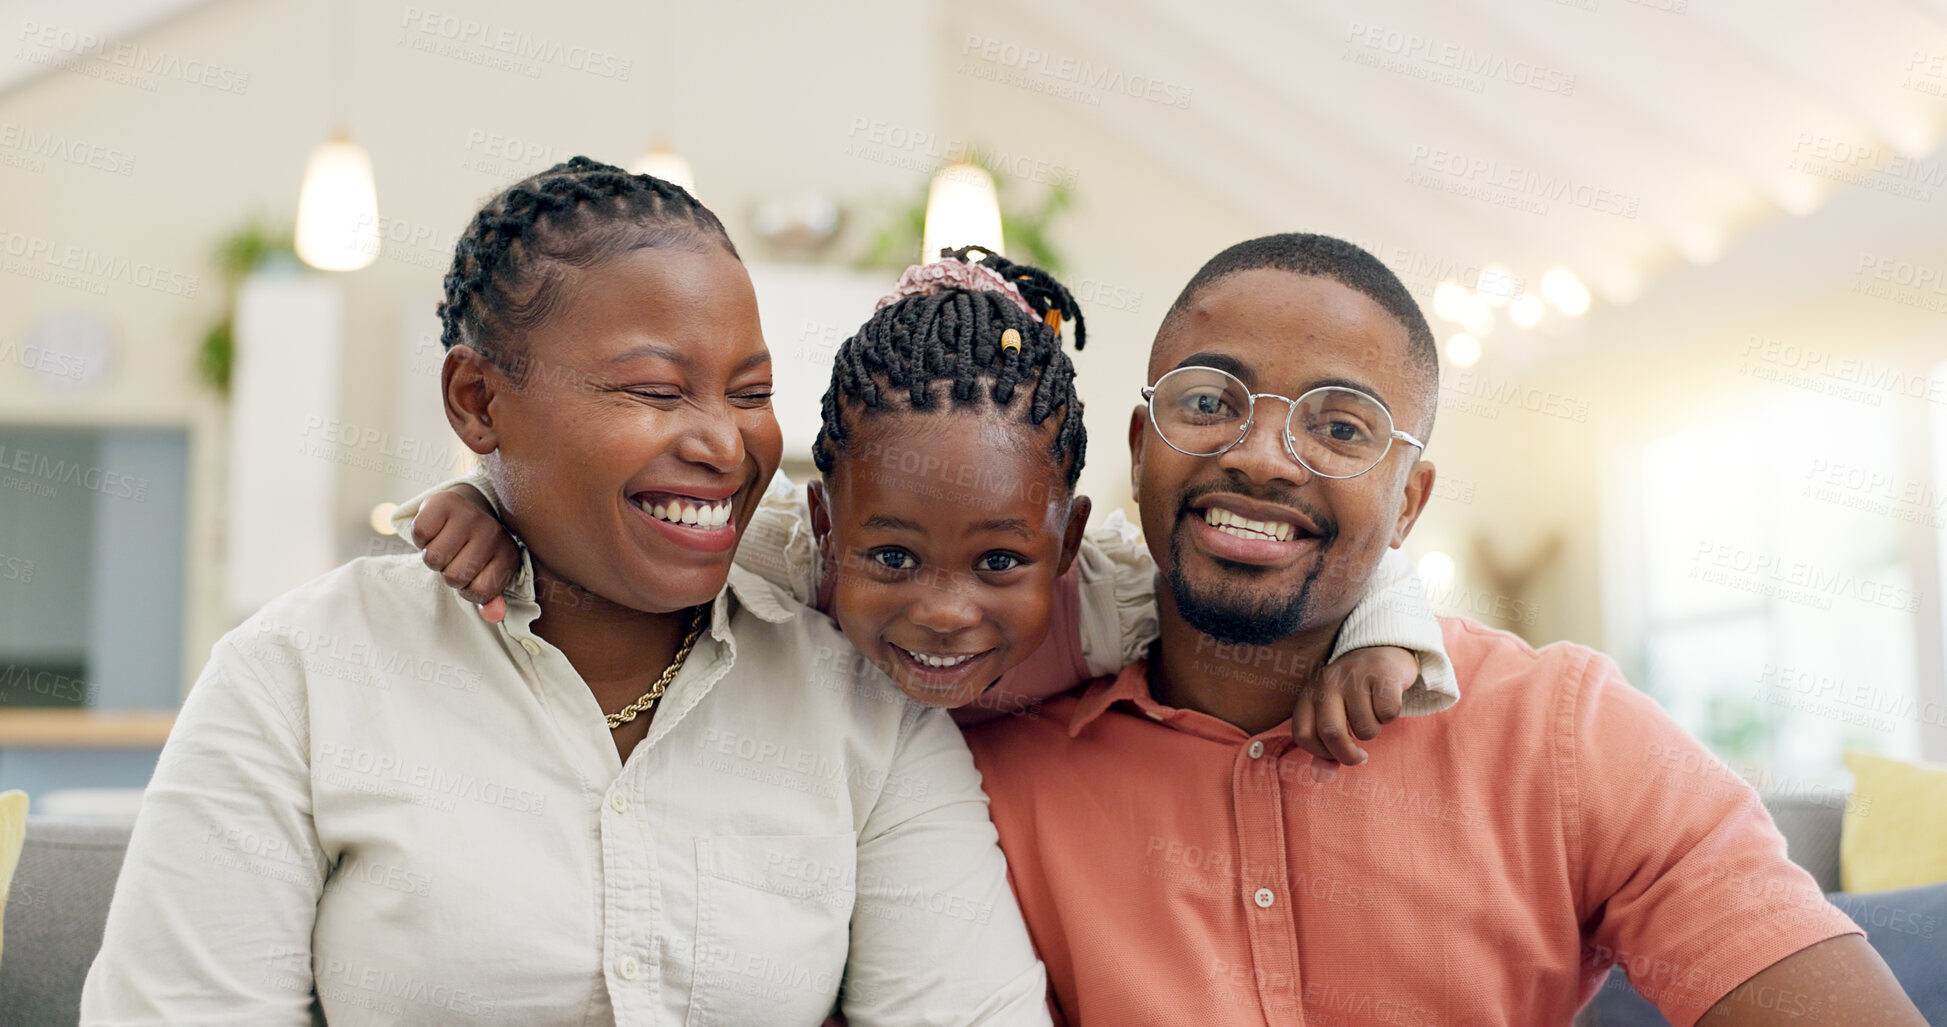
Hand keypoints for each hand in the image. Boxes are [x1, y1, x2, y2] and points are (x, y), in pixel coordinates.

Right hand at [409, 484, 518, 621]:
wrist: (468, 506)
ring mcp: (469, 515)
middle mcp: (492, 533)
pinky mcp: (444, 502)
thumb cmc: (474, 548)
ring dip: (432, 556)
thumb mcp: (487, 572)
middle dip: (447, 573)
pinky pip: (420, 534)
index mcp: (507, 554)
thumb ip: (488, 597)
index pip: (479, 592)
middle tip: (454, 558)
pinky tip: (434, 530)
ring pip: (433, 558)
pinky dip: (420, 537)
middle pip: (453, 577)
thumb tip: (493, 615)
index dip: (467, 590)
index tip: (469, 576)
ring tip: (444, 544)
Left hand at [1291, 646, 1415, 767]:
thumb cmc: (1354, 694)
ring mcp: (1353, 675)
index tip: (1336, 756)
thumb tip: (1321, 778)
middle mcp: (1327, 682)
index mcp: (1310, 693)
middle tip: (1360, 758)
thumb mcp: (1334, 717)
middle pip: (1331, 732)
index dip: (1320, 753)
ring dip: (1373, 731)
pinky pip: (1388, 713)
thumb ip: (1326, 749)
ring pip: (1364, 726)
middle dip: (1348, 754)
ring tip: (1373, 716)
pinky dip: (1390, 716)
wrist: (1381, 650)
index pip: (1302, 734)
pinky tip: (1386, 703)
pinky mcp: (1381, 672)